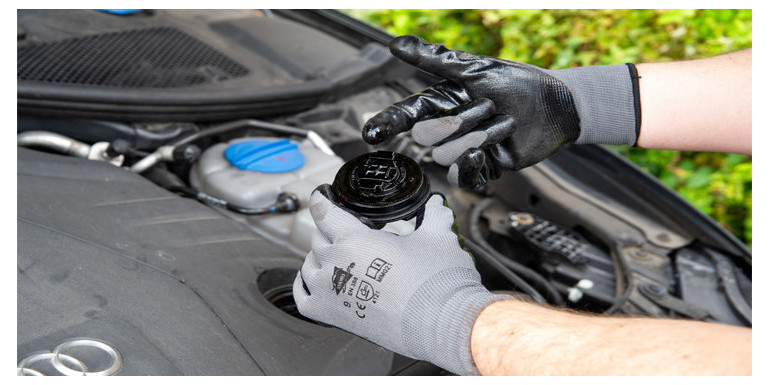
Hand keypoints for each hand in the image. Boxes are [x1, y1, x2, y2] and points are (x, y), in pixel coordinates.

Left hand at [293, 189, 509, 374]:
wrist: (441, 324)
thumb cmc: (437, 284)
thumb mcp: (438, 237)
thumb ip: (433, 215)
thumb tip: (436, 205)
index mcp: (354, 239)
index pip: (324, 213)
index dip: (323, 201)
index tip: (323, 197)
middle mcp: (335, 263)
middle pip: (319, 238)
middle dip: (332, 231)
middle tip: (351, 232)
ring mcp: (328, 292)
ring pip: (309, 265)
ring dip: (320, 257)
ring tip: (340, 257)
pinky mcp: (329, 316)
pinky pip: (302, 296)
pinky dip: (305, 286)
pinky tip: (314, 282)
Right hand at [363, 35, 637, 188]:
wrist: (555, 106)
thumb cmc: (517, 82)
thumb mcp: (475, 68)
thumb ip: (434, 59)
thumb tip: (395, 43)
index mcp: (442, 102)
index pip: (406, 115)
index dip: (387, 124)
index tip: (372, 133)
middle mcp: (448, 127)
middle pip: (426, 139)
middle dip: (455, 124)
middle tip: (486, 108)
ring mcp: (463, 149)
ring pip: (445, 158)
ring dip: (477, 137)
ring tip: (502, 124)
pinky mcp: (482, 167)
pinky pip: (463, 178)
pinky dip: (471, 166)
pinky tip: (484, 151)